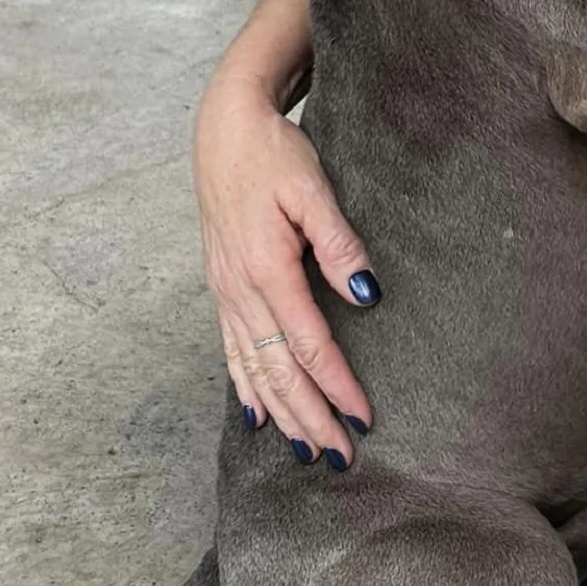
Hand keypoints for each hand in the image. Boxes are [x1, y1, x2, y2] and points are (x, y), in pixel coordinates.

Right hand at [193, 60, 377, 467]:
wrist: (223, 129)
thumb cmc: (272, 153)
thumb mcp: (312, 188)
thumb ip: (340, 242)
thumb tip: (366, 294)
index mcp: (266, 268)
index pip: (308, 343)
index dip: (337, 384)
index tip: (364, 417)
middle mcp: (239, 289)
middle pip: (278, 369)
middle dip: (310, 416)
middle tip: (341, 456)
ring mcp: (224, 292)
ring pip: (252, 368)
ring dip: (281, 412)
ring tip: (307, 449)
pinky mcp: (220, 287)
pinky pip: (230, 351)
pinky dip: (245, 387)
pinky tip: (257, 415)